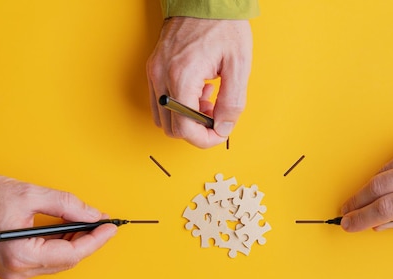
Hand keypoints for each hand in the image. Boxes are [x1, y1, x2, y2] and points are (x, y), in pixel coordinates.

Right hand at [0, 175, 116, 278]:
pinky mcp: (13, 268)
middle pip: (68, 260)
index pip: (72, 254)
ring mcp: (14, 273)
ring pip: (58, 262)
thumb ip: (67, 205)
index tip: (111, 227)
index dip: (96, 240)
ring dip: (75, 244)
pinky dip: (60, 246)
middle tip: (103, 223)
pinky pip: (46, 260)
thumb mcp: (31, 195)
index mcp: (22, 255)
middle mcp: (18, 271)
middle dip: (88, 241)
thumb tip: (94, 215)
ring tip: (87, 224)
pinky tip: (69, 232)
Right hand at [146, 17, 252, 147]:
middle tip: (216, 113)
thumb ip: (232, 102)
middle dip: (197, 129)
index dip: (205, 139)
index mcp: (182, 77)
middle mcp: (162, 76)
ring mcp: (154, 72)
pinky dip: (177, 106)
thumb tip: (223, 128)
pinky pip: (160, 103)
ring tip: (207, 99)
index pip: (185, 129)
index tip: (220, 133)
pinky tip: (196, 90)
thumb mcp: (239, 65)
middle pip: (172, 128)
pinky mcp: (153, 68)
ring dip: (186, 119)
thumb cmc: (223, 25)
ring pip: (163, 118)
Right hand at [340, 123, 392, 231]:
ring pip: (382, 171)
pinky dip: (386, 172)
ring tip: (358, 200)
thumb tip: (382, 225)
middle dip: (357, 203)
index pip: (387, 209)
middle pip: (377, 188)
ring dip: (367, 188)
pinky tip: (382, 182)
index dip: (363, 219)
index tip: (349, 224)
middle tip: (345, 212)